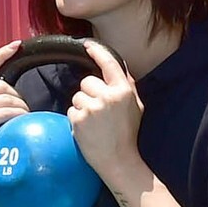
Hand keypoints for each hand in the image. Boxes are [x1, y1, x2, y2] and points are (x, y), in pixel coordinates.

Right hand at [0, 39, 31, 161]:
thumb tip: (13, 80)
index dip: (2, 54)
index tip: (17, 45)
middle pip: (3, 85)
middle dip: (18, 99)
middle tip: (20, 116)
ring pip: (8, 98)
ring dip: (20, 110)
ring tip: (18, 123)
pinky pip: (8, 110)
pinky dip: (18, 117)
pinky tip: (16, 126)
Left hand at [65, 39, 144, 182]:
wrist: (119, 161)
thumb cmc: (128, 134)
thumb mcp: (136, 107)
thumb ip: (126, 86)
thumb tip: (118, 67)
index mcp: (124, 91)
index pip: (108, 63)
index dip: (97, 51)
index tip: (87, 45)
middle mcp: (108, 96)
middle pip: (87, 81)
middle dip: (89, 93)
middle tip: (99, 112)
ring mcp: (93, 107)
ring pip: (77, 96)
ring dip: (82, 107)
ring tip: (94, 123)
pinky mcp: (79, 119)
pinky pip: (71, 110)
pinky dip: (76, 119)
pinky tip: (87, 130)